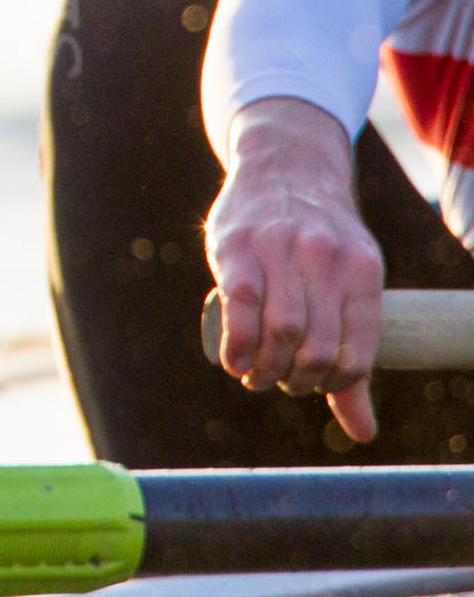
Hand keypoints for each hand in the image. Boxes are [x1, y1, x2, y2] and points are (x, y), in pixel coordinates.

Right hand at [205, 97, 384, 442]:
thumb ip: (351, 358)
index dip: (332, 384)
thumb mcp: (349, 284)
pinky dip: (236, 345)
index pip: (356, 353)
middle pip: (315, 349)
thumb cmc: (318, 239)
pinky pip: (239, 307)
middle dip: (293, 380)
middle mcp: (326, 259)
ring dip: (263, 369)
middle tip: (277, 379)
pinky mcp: (237, 247)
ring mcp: (280, 250)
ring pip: (279, 332)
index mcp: (363, 271)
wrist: (284, 163)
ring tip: (253, 372)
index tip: (311, 383)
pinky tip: (232, 359)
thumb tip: (363, 433)